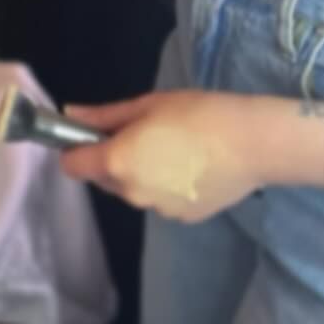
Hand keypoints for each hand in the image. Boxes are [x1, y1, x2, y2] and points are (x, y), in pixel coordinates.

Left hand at [59, 90, 264, 222]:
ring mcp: (158, 210)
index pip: (72, 166)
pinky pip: (160, 200)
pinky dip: (166, 186)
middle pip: (104, 179)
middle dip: (112, 160)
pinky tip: (191, 166)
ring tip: (173, 148)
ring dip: (140, 174)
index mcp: (117, 163)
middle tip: (142, 133)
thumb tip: (70, 113)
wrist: (253, 144)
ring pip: (134, 191)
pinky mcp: (183, 218)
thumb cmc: (197, 115)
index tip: (93, 135)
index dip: (76, 149)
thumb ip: (104, 116)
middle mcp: (132, 194)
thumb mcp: (147, 105)